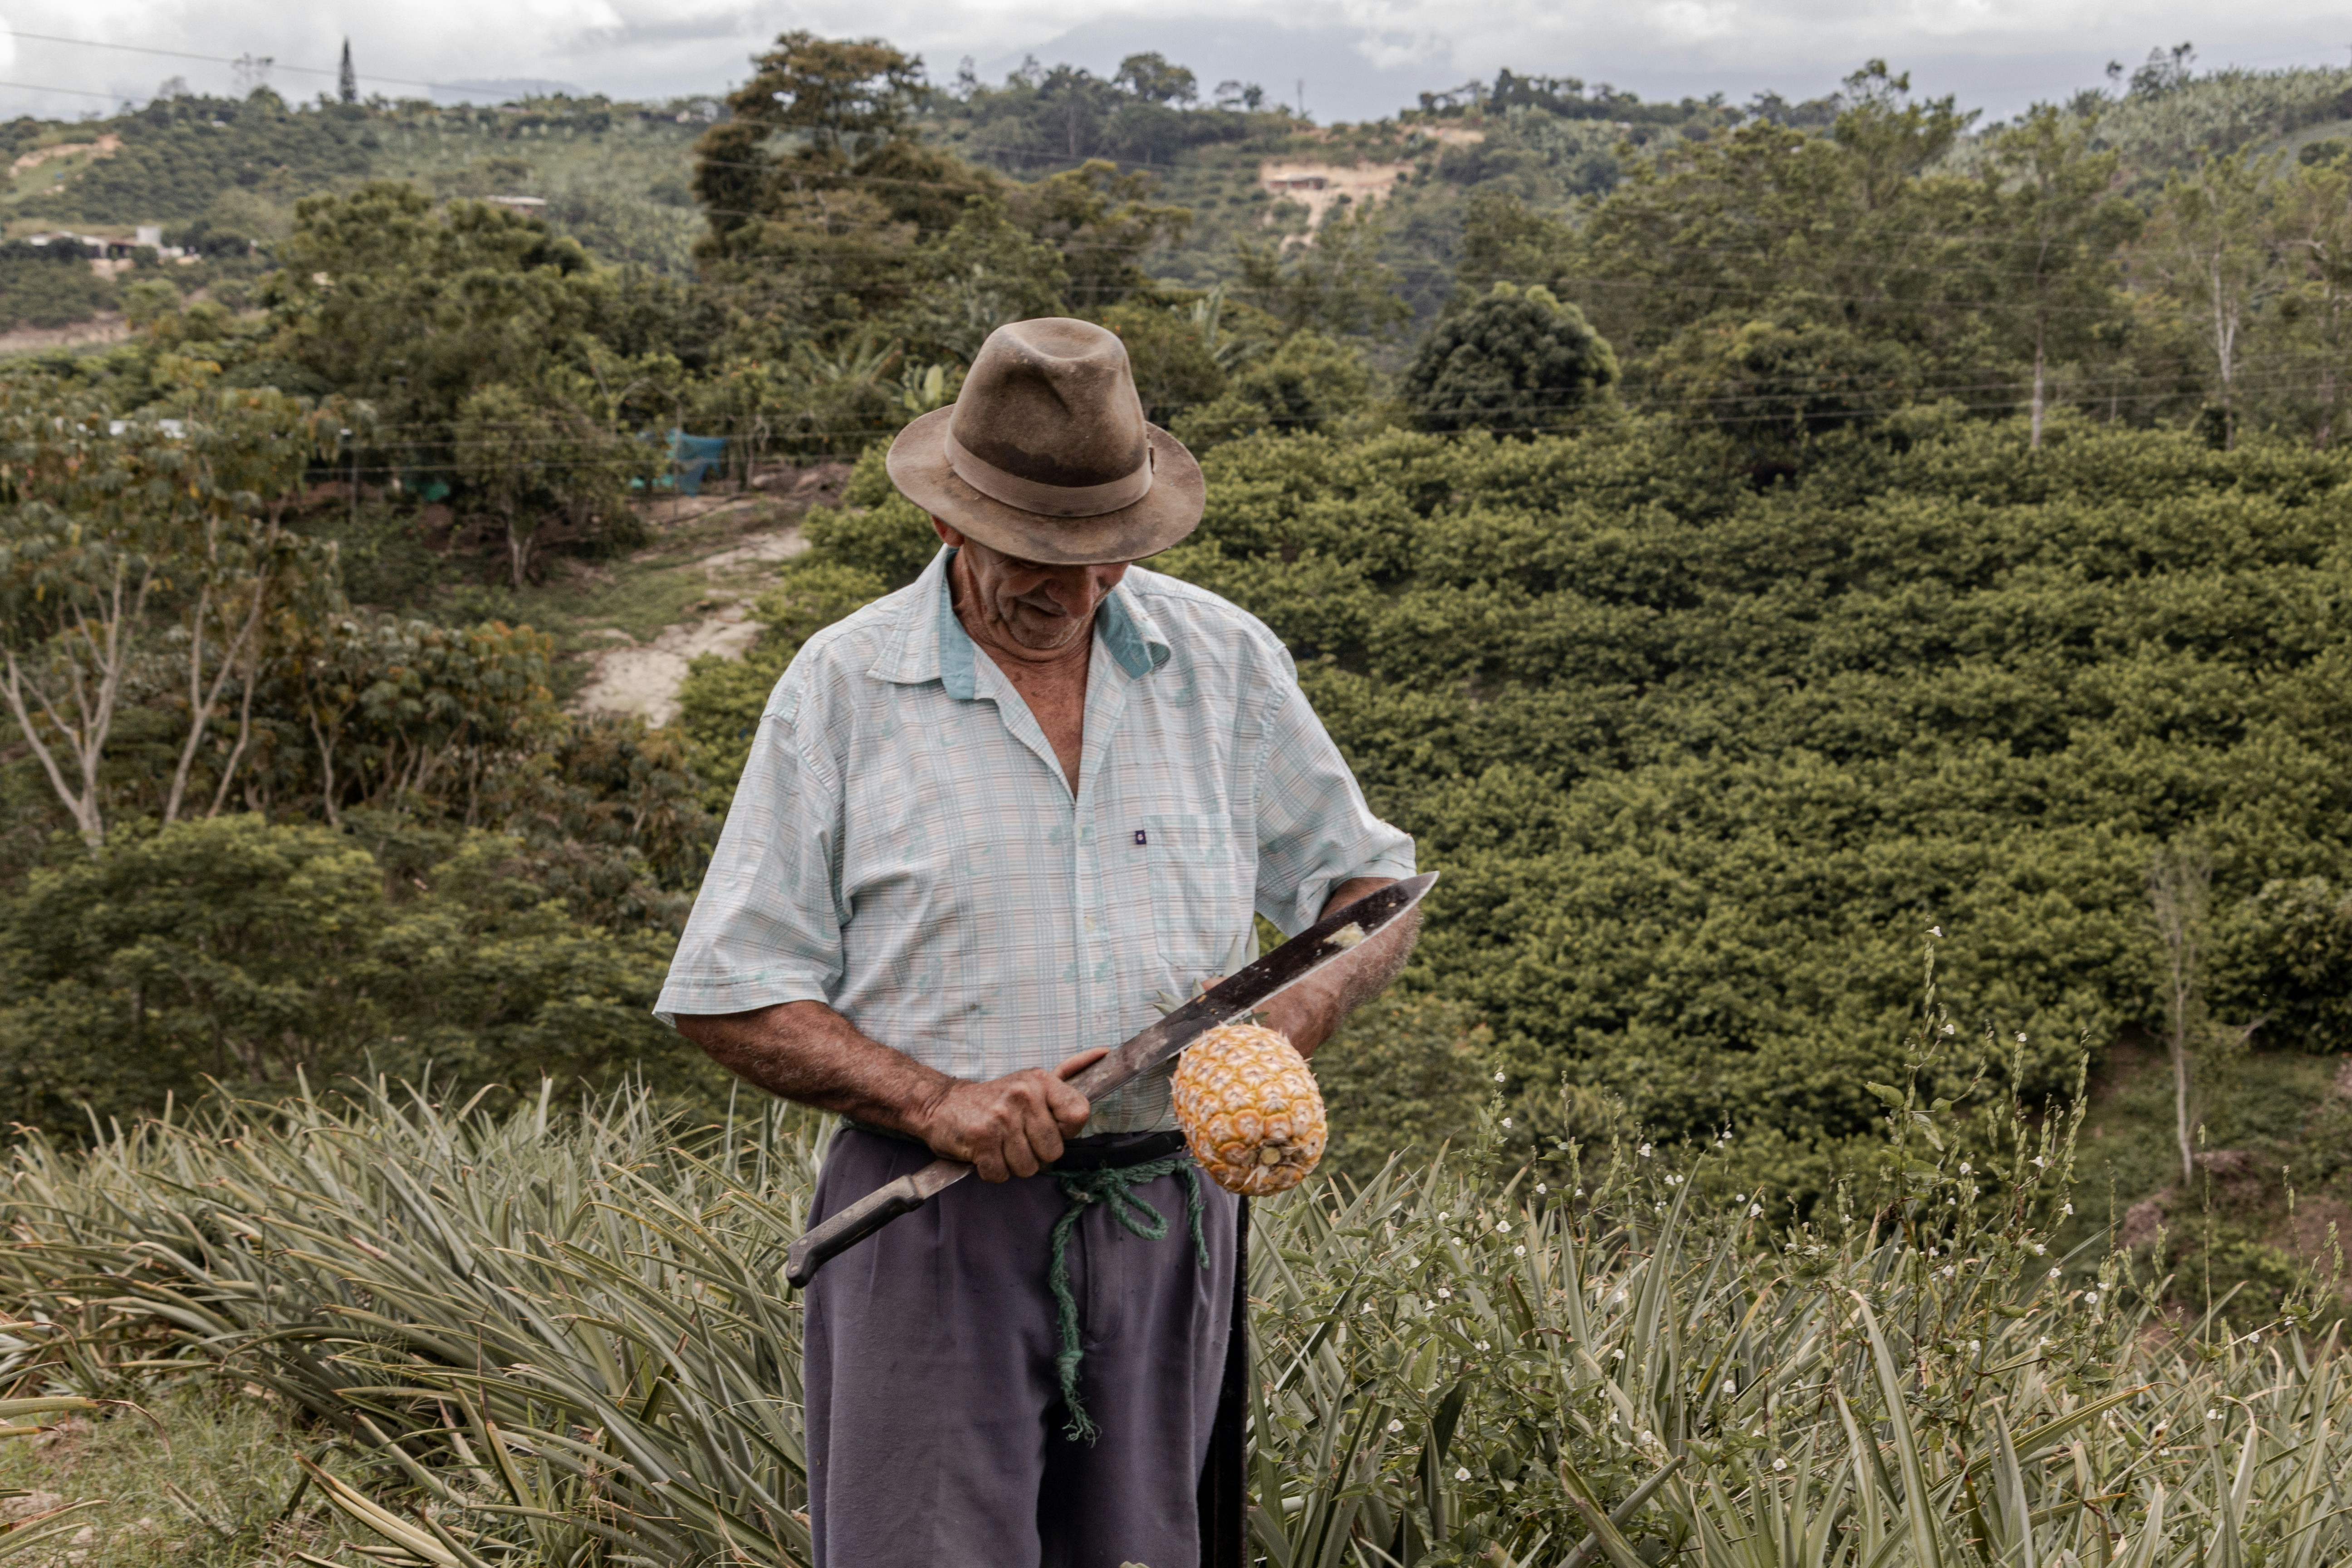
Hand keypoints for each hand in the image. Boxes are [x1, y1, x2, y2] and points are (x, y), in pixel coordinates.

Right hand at [913, 1048, 1105, 1180]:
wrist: (941, 1105)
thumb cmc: (993, 1100)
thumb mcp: (1031, 1080)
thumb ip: (1068, 1071)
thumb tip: (1104, 1052)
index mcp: (1041, 1081)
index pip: (1079, 1115)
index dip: (1065, 1131)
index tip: (1048, 1127)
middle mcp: (1024, 1096)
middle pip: (1053, 1152)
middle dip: (1035, 1154)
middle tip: (1015, 1139)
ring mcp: (1002, 1117)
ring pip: (1028, 1167)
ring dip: (1012, 1164)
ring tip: (999, 1145)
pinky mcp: (981, 1139)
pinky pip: (1001, 1174)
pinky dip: (991, 1170)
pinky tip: (984, 1153)